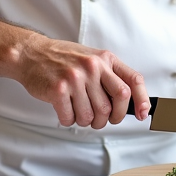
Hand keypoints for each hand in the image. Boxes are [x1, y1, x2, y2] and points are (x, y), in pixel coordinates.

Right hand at [14, 34, 149, 129]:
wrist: (32, 54)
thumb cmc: (64, 59)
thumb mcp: (93, 59)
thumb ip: (110, 76)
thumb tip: (130, 103)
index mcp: (105, 59)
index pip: (133, 81)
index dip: (142, 100)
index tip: (144, 114)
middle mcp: (93, 67)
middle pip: (115, 104)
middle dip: (111, 119)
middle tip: (102, 119)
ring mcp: (76, 77)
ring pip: (92, 116)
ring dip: (86, 121)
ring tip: (78, 111)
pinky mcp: (58, 89)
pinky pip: (71, 118)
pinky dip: (69, 120)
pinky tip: (65, 110)